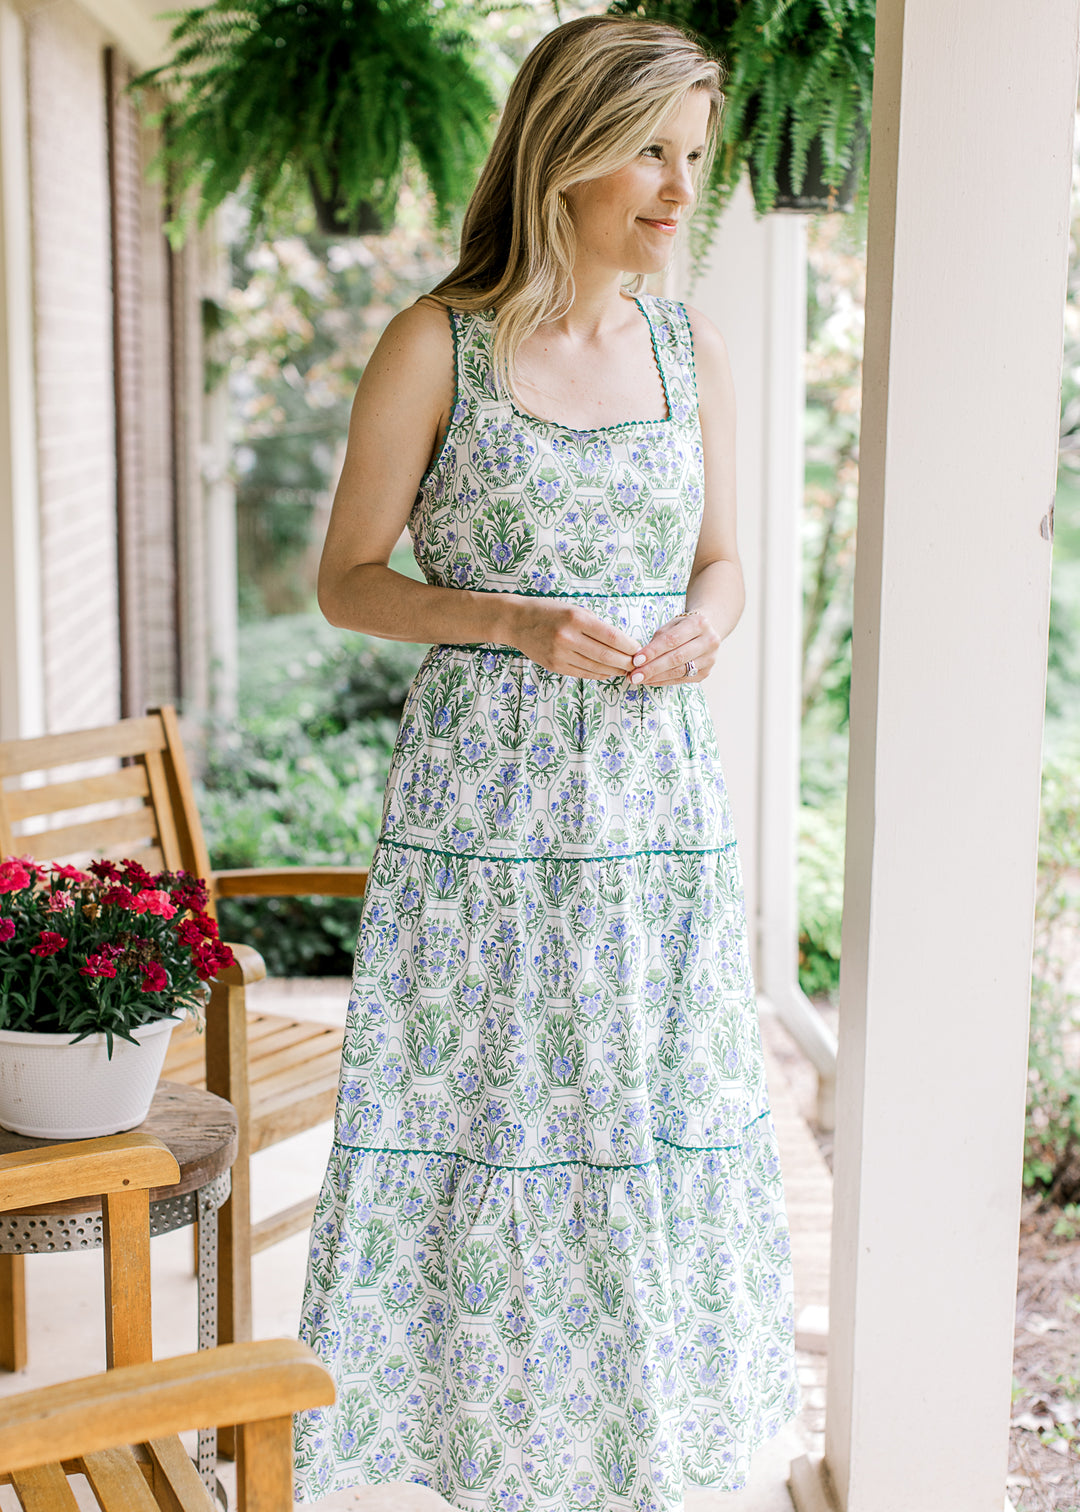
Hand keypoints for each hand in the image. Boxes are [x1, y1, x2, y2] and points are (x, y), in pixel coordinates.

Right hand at [504, 599, 640, 679]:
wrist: (517, 621)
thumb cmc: (550, 612)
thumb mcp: (575, 609)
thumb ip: (596, 625)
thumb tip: (623, 643)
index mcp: (575, 618)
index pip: (611, 636)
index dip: (629, 646)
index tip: (639, 649)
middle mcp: (567, 637)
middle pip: (606, 655)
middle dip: (626, 661)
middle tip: (638, 663)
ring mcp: (560, 654)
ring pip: (596, 667)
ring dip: (615, 670)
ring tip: (626, 669)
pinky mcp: (554, 666)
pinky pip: (583, 673)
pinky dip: (599, 674)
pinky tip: (609, 672)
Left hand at [627, 609, 719, 686]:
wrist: (707, 632)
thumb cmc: (683, 627)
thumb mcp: (671, 625)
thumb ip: (658, 640)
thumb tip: (639, 659)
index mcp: (699, 623)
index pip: (672, 640)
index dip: (653, 651)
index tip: (636, 660)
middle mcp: (709, 641)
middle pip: (676, 658)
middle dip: (652, 668)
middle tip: (634, 676)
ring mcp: (709, 659)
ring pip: (679, 671)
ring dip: (656, 677)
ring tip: (639, 679)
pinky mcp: (705, 672)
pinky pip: (681, 679)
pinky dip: (663, 681)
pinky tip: (650, 681)